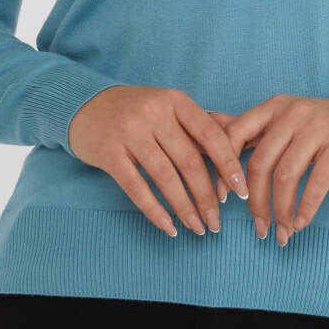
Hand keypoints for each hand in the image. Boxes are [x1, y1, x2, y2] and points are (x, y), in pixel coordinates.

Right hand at [68, 86, 248, 237]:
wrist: (84, 104)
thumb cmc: (136, 110)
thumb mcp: (170, 107)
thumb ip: (203, 123)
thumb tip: (244, 139)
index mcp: (175, 101)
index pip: (210, 134)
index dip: (228, 165)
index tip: (242, 192)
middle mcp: (154, 113)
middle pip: (189, 161)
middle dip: (207, 196)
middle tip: (217, 222)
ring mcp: (129, 132)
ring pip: (165, 177)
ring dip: (184, 208)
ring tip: (197, 228)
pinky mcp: (108, 152)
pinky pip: (136, 187)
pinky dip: (155, 211)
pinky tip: (168, 227)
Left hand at [213, 94, 328, 245]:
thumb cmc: (324, 127)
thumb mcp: (287, 121)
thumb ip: (253, 129)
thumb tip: (210, 131)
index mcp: (273, 107)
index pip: (234, 133)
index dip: (223, 168)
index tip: (222, 198)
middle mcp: (292, 113)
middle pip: (259, 162)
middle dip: (255, 202)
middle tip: (259, 229)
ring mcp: (318, 127)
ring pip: (286, 176)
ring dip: (280, 211)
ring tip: (281, 233)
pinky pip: (317, 182)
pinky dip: (305, 208)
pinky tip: (300, 223)